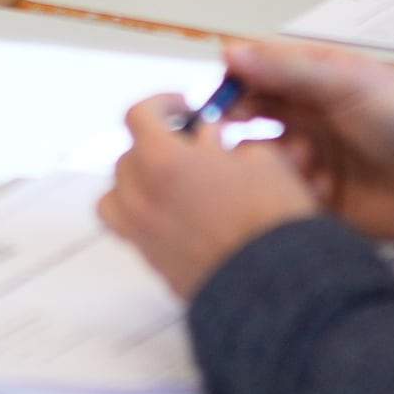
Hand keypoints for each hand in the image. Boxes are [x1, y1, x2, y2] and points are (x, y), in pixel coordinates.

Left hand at [96, 95, 324, 298]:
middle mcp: (140, 198)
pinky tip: (182, 216)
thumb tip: (212, 141)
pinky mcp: (154, 265)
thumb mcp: (262, 159)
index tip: (183, 106)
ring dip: (138, 183)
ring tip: (172, 183)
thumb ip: (226, 142)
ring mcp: (141, 236)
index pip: (138, 116)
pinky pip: (132, 231)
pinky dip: (146, 217)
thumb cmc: (271, 222)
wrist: (276, 289)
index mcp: (162, 162)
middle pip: (127, 157)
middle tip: (190, 148)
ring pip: (117, 197)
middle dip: (156, 145)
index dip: (161, 104)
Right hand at [211, 38, 393, 241]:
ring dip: (269, 162)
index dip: (230, 83)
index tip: (215, 99)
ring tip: (301, 164)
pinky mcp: (316, 199)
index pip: (254, 72)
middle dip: (237, 128)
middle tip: (234, 140)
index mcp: (312, 80)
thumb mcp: (347, 85)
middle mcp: (304, 116)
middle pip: (248, 116)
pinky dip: (288, 194)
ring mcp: (309, 159)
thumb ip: (289, 71)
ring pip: (260, 160)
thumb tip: (229, 51)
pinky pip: (282, 196)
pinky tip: (316, 192)